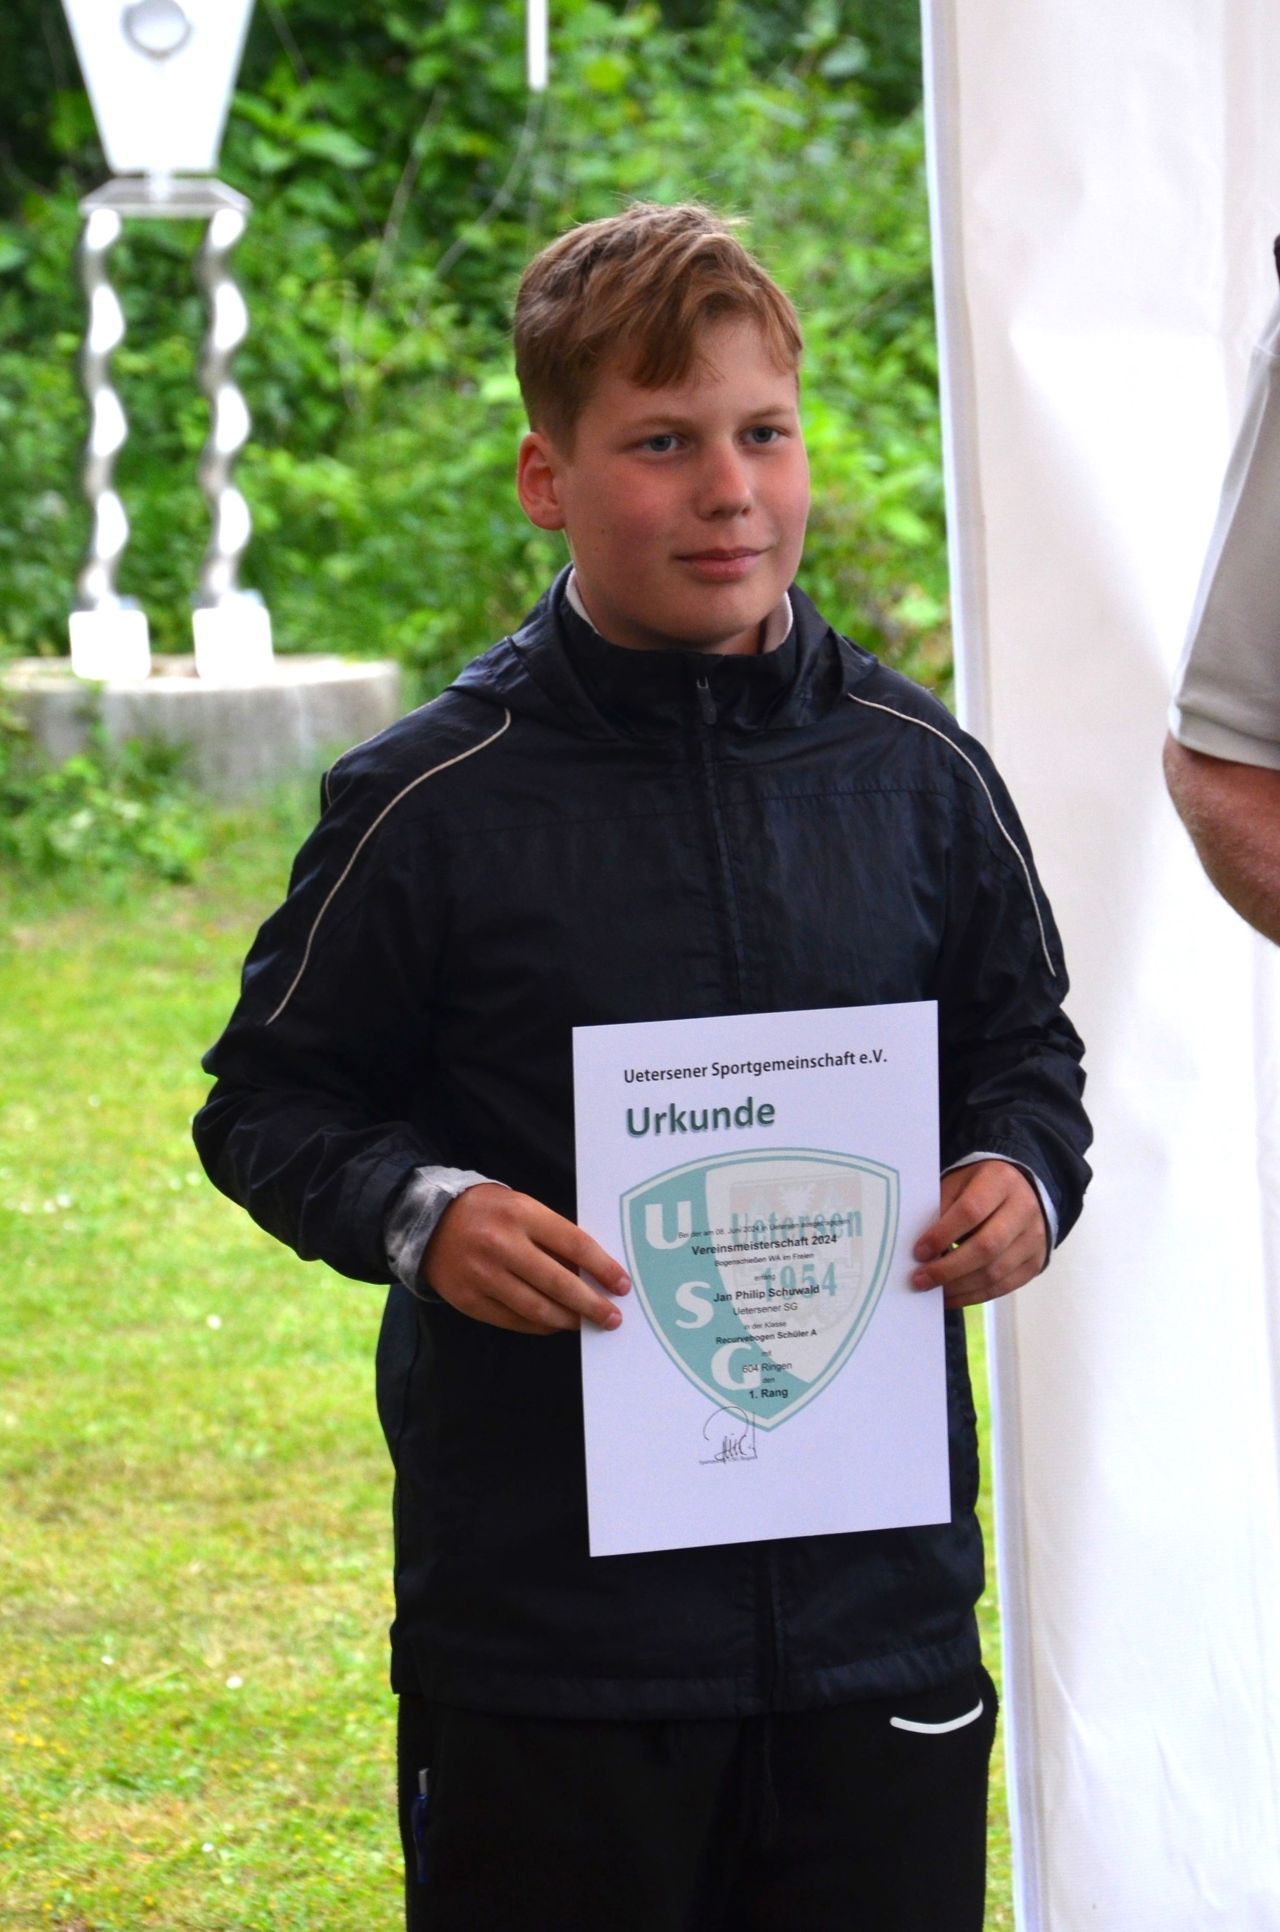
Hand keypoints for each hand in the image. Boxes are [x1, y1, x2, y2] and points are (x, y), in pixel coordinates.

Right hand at [422, 1184, 630, 1335]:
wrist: (428, 1221)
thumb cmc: (488, 1212)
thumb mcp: (522, 1208)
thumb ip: (553, 1235)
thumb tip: (591, 1271)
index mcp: (521, 1215)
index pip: (574, 1244)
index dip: (602, 1268)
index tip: (622, 1285)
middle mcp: (502, 1245)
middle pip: (558, 1283)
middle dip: (591, 1304)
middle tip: (613, 1317)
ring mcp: (483, 1276)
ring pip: (537, 1309)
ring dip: (567, 1320)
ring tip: (585, 1322)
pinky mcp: (469, 1300)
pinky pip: (513, 1320)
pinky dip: (539, 1326)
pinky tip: (554, 1324)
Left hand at [910, 1161, 1046, 1309]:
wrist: (1026, 1192)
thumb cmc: (981, 1188)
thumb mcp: (959, 1183)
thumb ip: (941, 1208)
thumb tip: (920, 1248)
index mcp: (1000, 1181)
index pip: (971, 1211)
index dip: (942, 1234)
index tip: (918, 1252)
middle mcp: (1024, 1209)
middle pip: (986, 1247)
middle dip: (948, 1268)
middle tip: (919, 1280)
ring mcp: (1034, 1238)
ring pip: (995, 1272)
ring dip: (958, 1287)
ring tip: (932, 1291)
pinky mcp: (1036, 1263)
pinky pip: (1003, 1287)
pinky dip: (973, 1296)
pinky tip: (951, 1297)